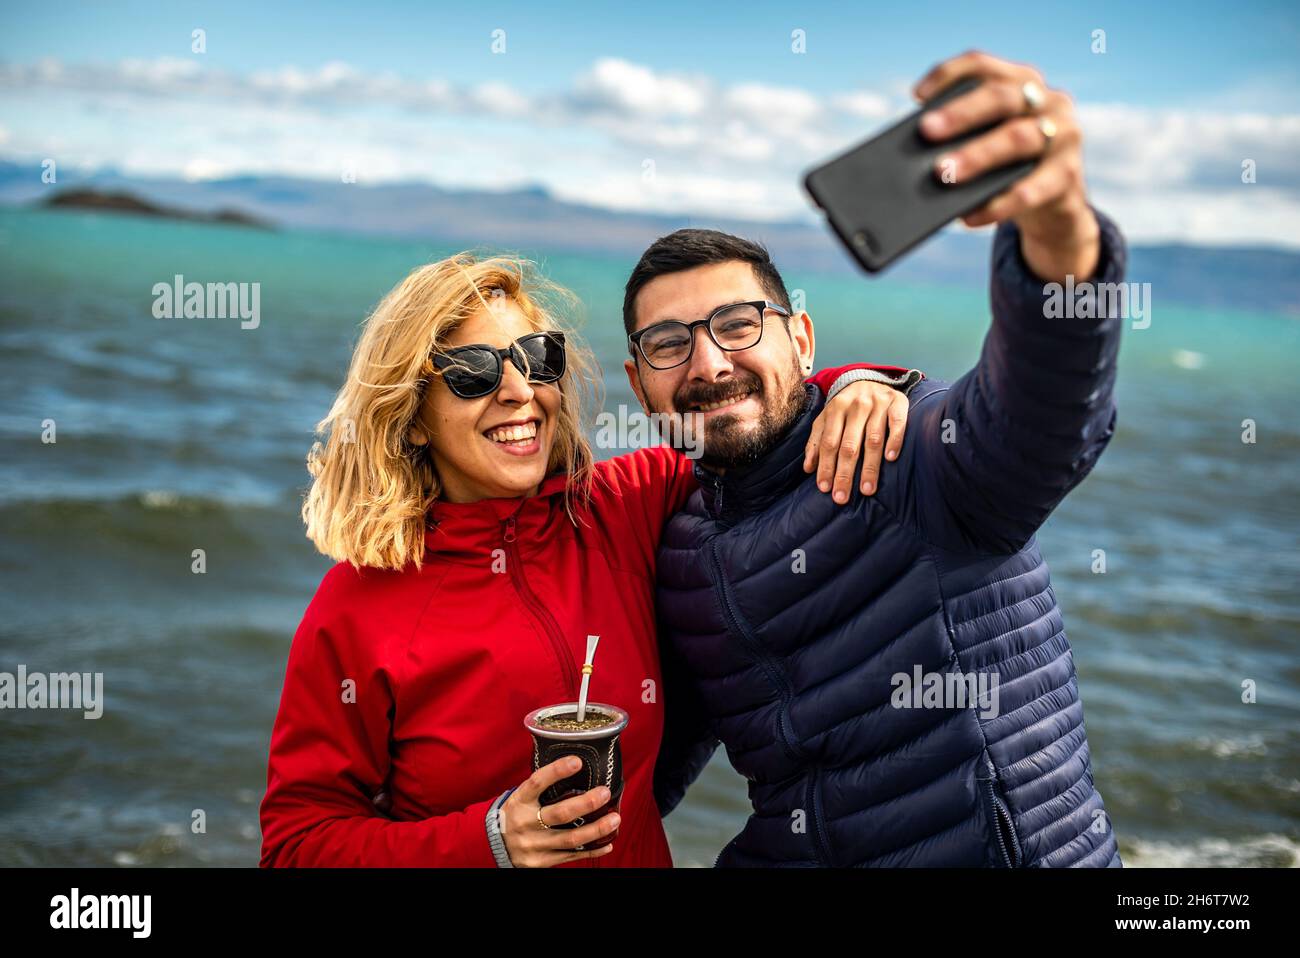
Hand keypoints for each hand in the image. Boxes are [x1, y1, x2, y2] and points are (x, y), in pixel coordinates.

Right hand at [499, 756, 618, 866]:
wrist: (491, 847)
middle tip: (605, 793)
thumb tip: (574, 768)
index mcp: (519, 801)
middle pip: (560, 813)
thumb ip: (541, 789)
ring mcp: (533, 845)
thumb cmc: (514, 816)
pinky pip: (571, 856)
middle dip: (587, 803)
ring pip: (571, 838)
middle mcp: (525, 823)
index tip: (577, 761)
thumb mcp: (519, 798)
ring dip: (597, 829)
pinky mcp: (540, 862)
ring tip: (615, 819)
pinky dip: (592, 851)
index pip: (537, 782)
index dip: (557, 771)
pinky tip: (607, 844)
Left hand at [804, 380, 909, 502]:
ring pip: (873, 439)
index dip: (826, 466)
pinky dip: (895, 440)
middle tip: (842, 497)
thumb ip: (816, 442)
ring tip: (867, 489)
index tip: (825, 488)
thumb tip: (808, 469)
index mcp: (835, 409)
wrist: (870, 378)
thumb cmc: (846, 407)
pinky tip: (890, 458)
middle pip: (849, 445)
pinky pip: (897, 423)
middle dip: (844, 473)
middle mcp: (856, 405)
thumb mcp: (826, 419)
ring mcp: (878, 403)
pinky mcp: (898, 402)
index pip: (829, 443)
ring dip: (869, 466)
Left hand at [914, 50, 1099, 282]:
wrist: (1054, 206)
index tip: (916, 95)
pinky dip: (997, 204)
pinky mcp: (1068, 174)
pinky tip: (969, 217)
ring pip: (1017, 139)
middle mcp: (1047, 100)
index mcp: (1020, 82)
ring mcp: (1063, 135)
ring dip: (977, 156)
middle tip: (926, 130)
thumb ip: (964, 138)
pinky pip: (1031, 190)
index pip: (982, 65)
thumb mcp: (989, 143)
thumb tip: (916, 156)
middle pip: (1000, 98)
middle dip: (960, 113)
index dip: (949, 75)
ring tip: (942, 174)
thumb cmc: (1007, 167)